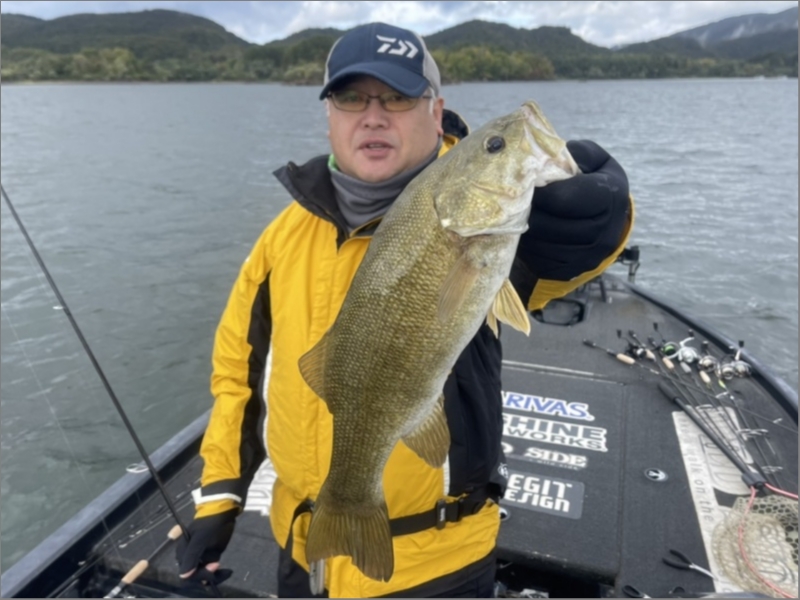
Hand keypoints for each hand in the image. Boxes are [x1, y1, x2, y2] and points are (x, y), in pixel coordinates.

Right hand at [175, 508, 237, 577]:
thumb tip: (183, 576)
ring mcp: (198, 557)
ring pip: (203, 575)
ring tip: (223, 567)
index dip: (200, 575)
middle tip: (219, 565)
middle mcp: (188, 557)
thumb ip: (191, 558)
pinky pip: (208, 569)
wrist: (222, 512)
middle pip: (195, 576)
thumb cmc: (211, 525)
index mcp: (183, 553)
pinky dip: (216, 571)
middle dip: (207, 575)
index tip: (214, 567)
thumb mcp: (200, 540)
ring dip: (213, 574)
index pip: (187, 574)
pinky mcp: (206, 556)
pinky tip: (224, 568)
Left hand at [518, 139, 629, 281]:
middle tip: (514, 198)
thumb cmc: (595, 183)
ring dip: (522, 228)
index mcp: (610, 199)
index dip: (539, 189)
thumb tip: (546, 154)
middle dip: (526, 209)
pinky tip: (523, 231)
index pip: (563, 198)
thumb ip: (575, 154)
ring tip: (516, 213)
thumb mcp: (594, 161)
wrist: (606, 223)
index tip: (528, 181)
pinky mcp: (569, 270)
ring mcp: (586, 256)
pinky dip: (526, 245)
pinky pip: (536, 259)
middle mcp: (603, 233)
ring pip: (538, 242)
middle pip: (546, 223)